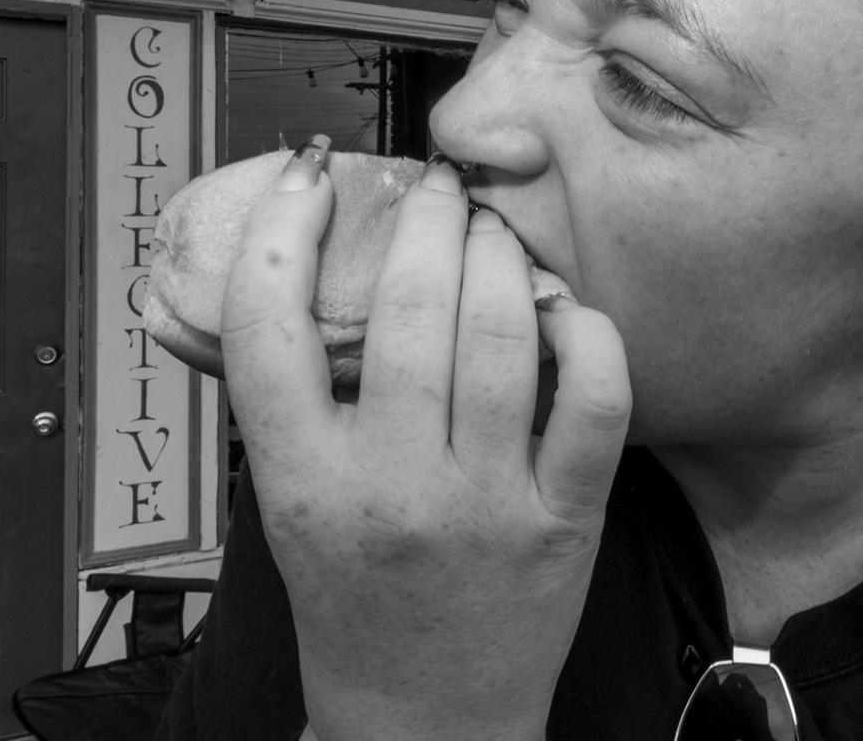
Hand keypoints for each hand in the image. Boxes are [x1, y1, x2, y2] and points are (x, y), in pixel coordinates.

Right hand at [220, 140, 631, 740]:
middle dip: (425, 219)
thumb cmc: (355, 604)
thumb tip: (303, 266)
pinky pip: (595, 398)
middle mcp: (392, 487)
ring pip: (503, 334)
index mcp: (304, 481)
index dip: (280, 227)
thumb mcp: (290, 506)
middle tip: (433, 190)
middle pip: (406, 308)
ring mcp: (487, 502)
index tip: (310, 177)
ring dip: (499, 256)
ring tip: (491, 233)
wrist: (427, 720)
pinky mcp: (567, 518)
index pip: (267, 326)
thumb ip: (294, 402)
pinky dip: (587, 333)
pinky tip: (563, 308)